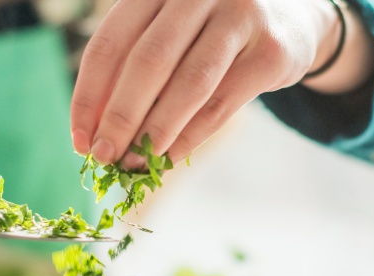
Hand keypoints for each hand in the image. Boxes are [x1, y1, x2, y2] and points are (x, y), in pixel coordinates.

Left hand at [70, 0, 373, 166]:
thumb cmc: (213, 29)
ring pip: (189, 84)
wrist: (294, 14)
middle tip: (104, 156)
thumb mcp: (172, 30)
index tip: (79, 139)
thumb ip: (135, 67)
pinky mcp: (271, 50)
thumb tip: (96, 133)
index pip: (110, 41)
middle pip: (148, 61)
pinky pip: (222, 103)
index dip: (89, 94)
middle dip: (120, 117)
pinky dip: (192, 136)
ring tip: (135, 163)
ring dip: (156, 131)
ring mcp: (240, 16)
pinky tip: (171, 157)